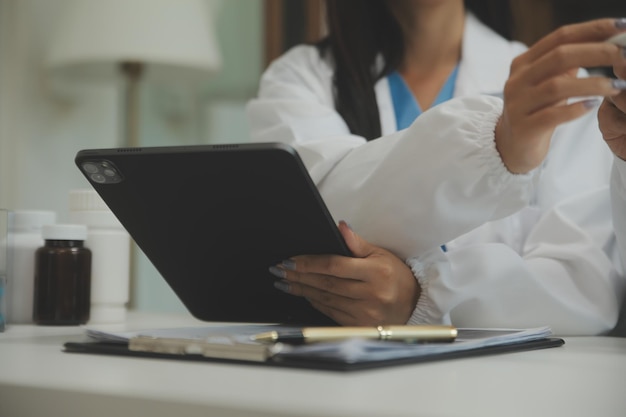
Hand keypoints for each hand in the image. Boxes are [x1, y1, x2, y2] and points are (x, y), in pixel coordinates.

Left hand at [269, 221, 420, 325]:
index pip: (334, 265)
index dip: (309, 263)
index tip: (290, 260)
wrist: (414, 305)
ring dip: (301, 289)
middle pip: (326, 283)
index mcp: (376, 272)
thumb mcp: (381, 254)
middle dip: (299, 276)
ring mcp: (365, 312)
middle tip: (279, 270)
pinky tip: (303, 294)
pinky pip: (330, 312)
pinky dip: (314, 302)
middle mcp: (371, 294)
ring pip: (325, 299)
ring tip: (285, 281)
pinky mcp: (359, 325)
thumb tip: (339, 226)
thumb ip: (357, 243)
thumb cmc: (397, 277)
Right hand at [495, 19, 625, 173]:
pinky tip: (592, 105)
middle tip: (623, 57)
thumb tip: (606, 41)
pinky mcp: (523, 129)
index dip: (592, 30)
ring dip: (592, 84)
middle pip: (559, 57)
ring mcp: (517, 105)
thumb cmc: (537, 111)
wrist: (511, 146)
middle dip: (597, 53)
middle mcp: (516, 81)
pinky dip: (575, 109)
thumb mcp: (550, 82)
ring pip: (556, 86)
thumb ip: (569, 63)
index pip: (560, 37)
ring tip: (616, 86)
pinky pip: (552, 116)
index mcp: (524, 63)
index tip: (620, 27)